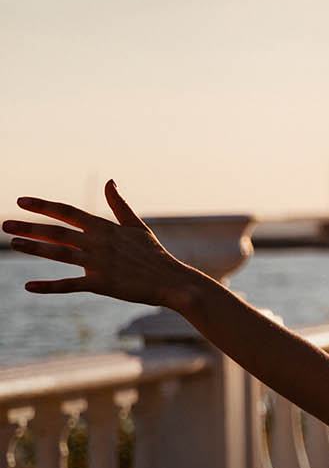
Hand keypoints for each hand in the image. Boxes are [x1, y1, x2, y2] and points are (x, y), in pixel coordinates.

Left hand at [6, 182, 210, 311]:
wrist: (172, 281)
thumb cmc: (154, 254)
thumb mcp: (136, 226)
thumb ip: (119, 205)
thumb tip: (109, 181)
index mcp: (105, 228)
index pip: (69, 212)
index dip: (44, 206)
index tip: (21, 201)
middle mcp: (99, 243)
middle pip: (58, 232)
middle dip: (29, 226)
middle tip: (4, 224)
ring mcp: (99, 263)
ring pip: (60, 254)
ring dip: (34, 248)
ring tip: (13, 243)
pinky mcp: (101, 284)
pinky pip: (71, 285)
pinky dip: (49, 286)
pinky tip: (29, 286)